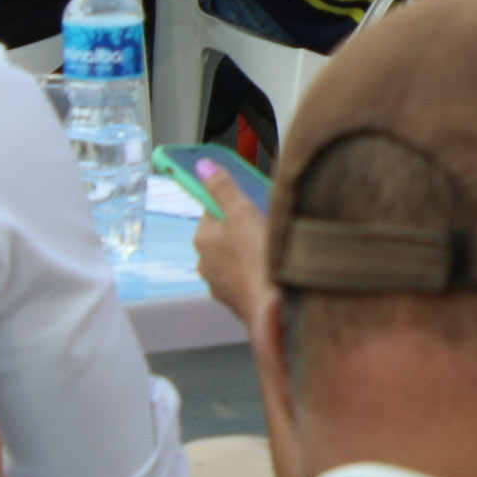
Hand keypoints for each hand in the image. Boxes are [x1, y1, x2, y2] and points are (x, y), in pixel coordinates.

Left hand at [192, 156, 273, 328]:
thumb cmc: (258, 261)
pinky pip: (246, 276)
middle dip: (245, 227)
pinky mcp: (237, 299)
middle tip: (268, 226)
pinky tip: (272, 270)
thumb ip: (222, 187)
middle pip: (226, 233)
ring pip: (236, 256)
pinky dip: (257, 271)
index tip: (251, 202)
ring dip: (252, 251)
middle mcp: (205, 262)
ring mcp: (220, 283)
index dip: (235, 202)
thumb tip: (203, 167)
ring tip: (273, 250)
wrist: (273, 309)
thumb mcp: (242, 212)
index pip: (213, 208)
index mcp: (202, 238)